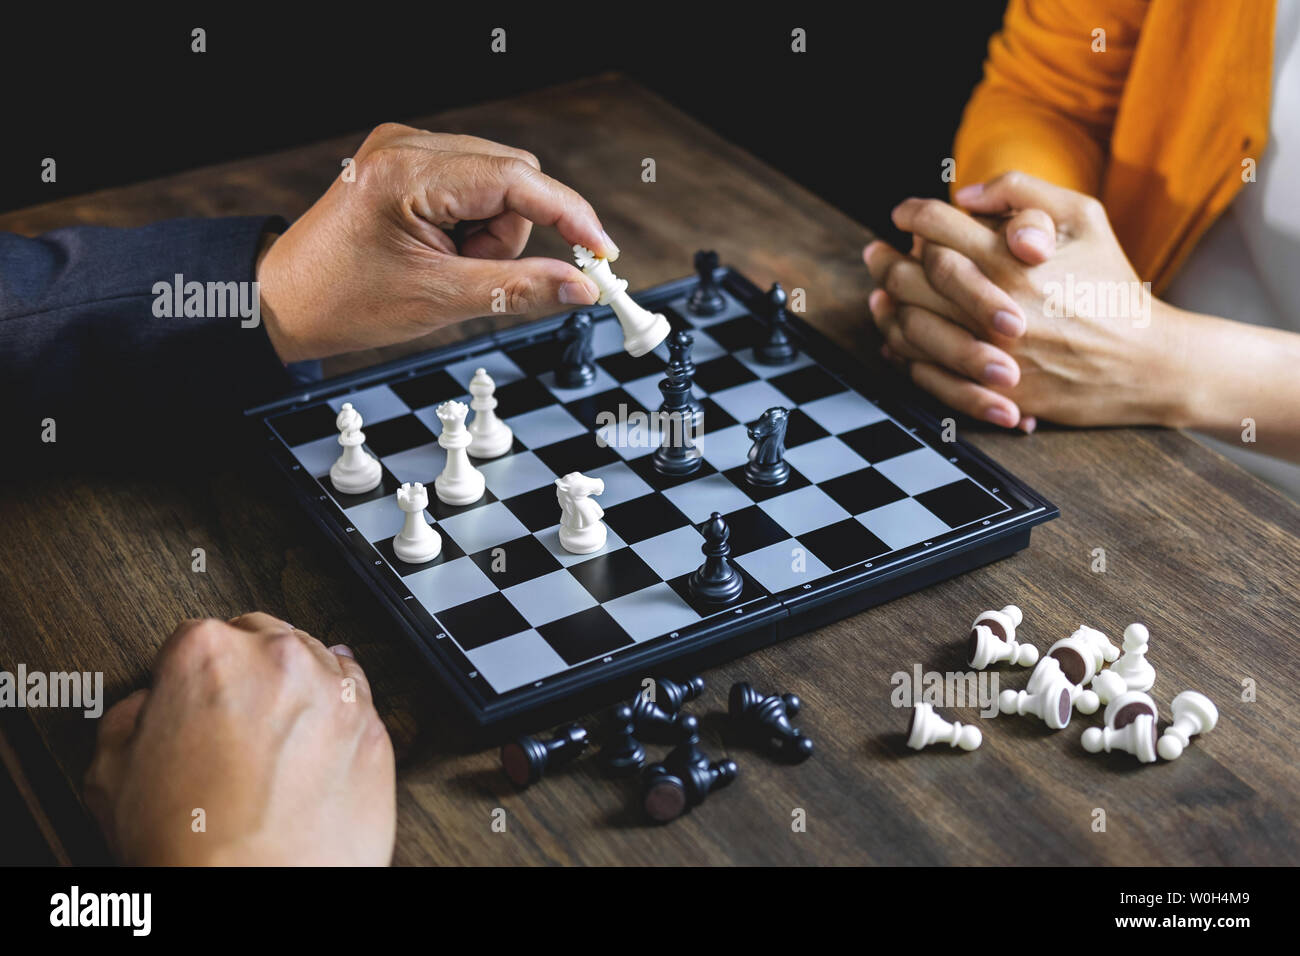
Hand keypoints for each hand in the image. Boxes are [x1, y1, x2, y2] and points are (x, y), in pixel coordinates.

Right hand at [84, 613, 394, 864]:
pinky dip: (337, 713)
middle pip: (260, 639)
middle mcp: (277, 658)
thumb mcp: (111, 773)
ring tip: (275, 738)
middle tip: (232, 721)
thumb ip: (130, 715)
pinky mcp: (374, 724)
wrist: (261, 891)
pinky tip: (316, 742)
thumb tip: (149, 705)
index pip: (195, 637)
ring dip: (296, 688)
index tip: (192, 698)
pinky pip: (356, 699)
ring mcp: (333, 688)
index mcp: (206, 654)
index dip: (189, 675)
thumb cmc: (194, 845)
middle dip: (245, 672)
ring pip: (314, 661)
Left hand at [258, 123, 616, 361]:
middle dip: (512, 234)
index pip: (517, 178)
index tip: (602, 252)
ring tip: (446, 268)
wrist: (283, 301)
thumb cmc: (344, 301)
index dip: (569, 215)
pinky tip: (440, 252)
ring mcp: (406, 149)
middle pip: (513, 177)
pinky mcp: (407, 163)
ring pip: (497, 184)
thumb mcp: (440, 302)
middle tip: (476, 275)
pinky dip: (472, 227)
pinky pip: (472, 188)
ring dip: (490, 235)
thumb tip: (582, 288)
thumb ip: (519, 290)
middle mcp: (408, 144)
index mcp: (409, 172)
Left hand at [871, 171, 1196, 429]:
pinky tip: (897, 334)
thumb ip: (1023, 191)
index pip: (937, 227)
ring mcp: (986, 351)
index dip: (912, 214)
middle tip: (878, 251)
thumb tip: (963, 194)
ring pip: (908, 323)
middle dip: (886, 258)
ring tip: (882, 290)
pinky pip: (923, 370)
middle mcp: (992, 305)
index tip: (903, 214)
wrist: (1146, 363)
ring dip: (887, 301)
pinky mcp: (986, 389)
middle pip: (910, 276)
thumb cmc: (1113, 285)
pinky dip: (902, 349)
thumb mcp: (1084, 218)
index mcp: (1011, 260)